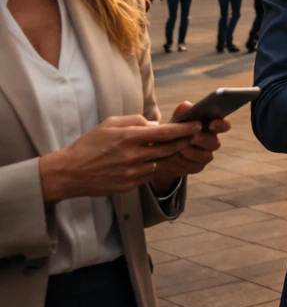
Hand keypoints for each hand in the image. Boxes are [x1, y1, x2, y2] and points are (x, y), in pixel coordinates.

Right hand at [38, 115, 202, 202]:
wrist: (70, 173)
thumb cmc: (90, 145)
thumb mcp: (111, 124)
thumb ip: (136, 121)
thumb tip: (155, 124)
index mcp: (128, 138)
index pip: (165, 133)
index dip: (184, 129)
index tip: (198, 125)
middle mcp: (132, 156)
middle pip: (168, 150)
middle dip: (184, 142)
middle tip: (194, 136)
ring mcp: (131, 173)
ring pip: (160, 163)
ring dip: (168, 155)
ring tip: (174, 147)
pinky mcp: (129, 186)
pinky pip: (149, 175)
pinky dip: (153, 167)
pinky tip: (150, 161)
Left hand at [151, 101, 230, 188]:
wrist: (165, 153)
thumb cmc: (175, 132)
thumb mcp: (176, 122)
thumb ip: (182, 113)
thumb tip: (186, 105)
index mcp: (212, 127)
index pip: (224, 126)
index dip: (221, 125)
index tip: (212, 124)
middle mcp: (213, 141)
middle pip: (215, 142)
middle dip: (202, 139)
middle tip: (193, 136)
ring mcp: (207, 155)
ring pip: (205, 155)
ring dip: (191, 151)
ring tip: (179, 147)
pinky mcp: (198, 167)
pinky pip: (194, 166)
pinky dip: (184, 161)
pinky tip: (174, 157)